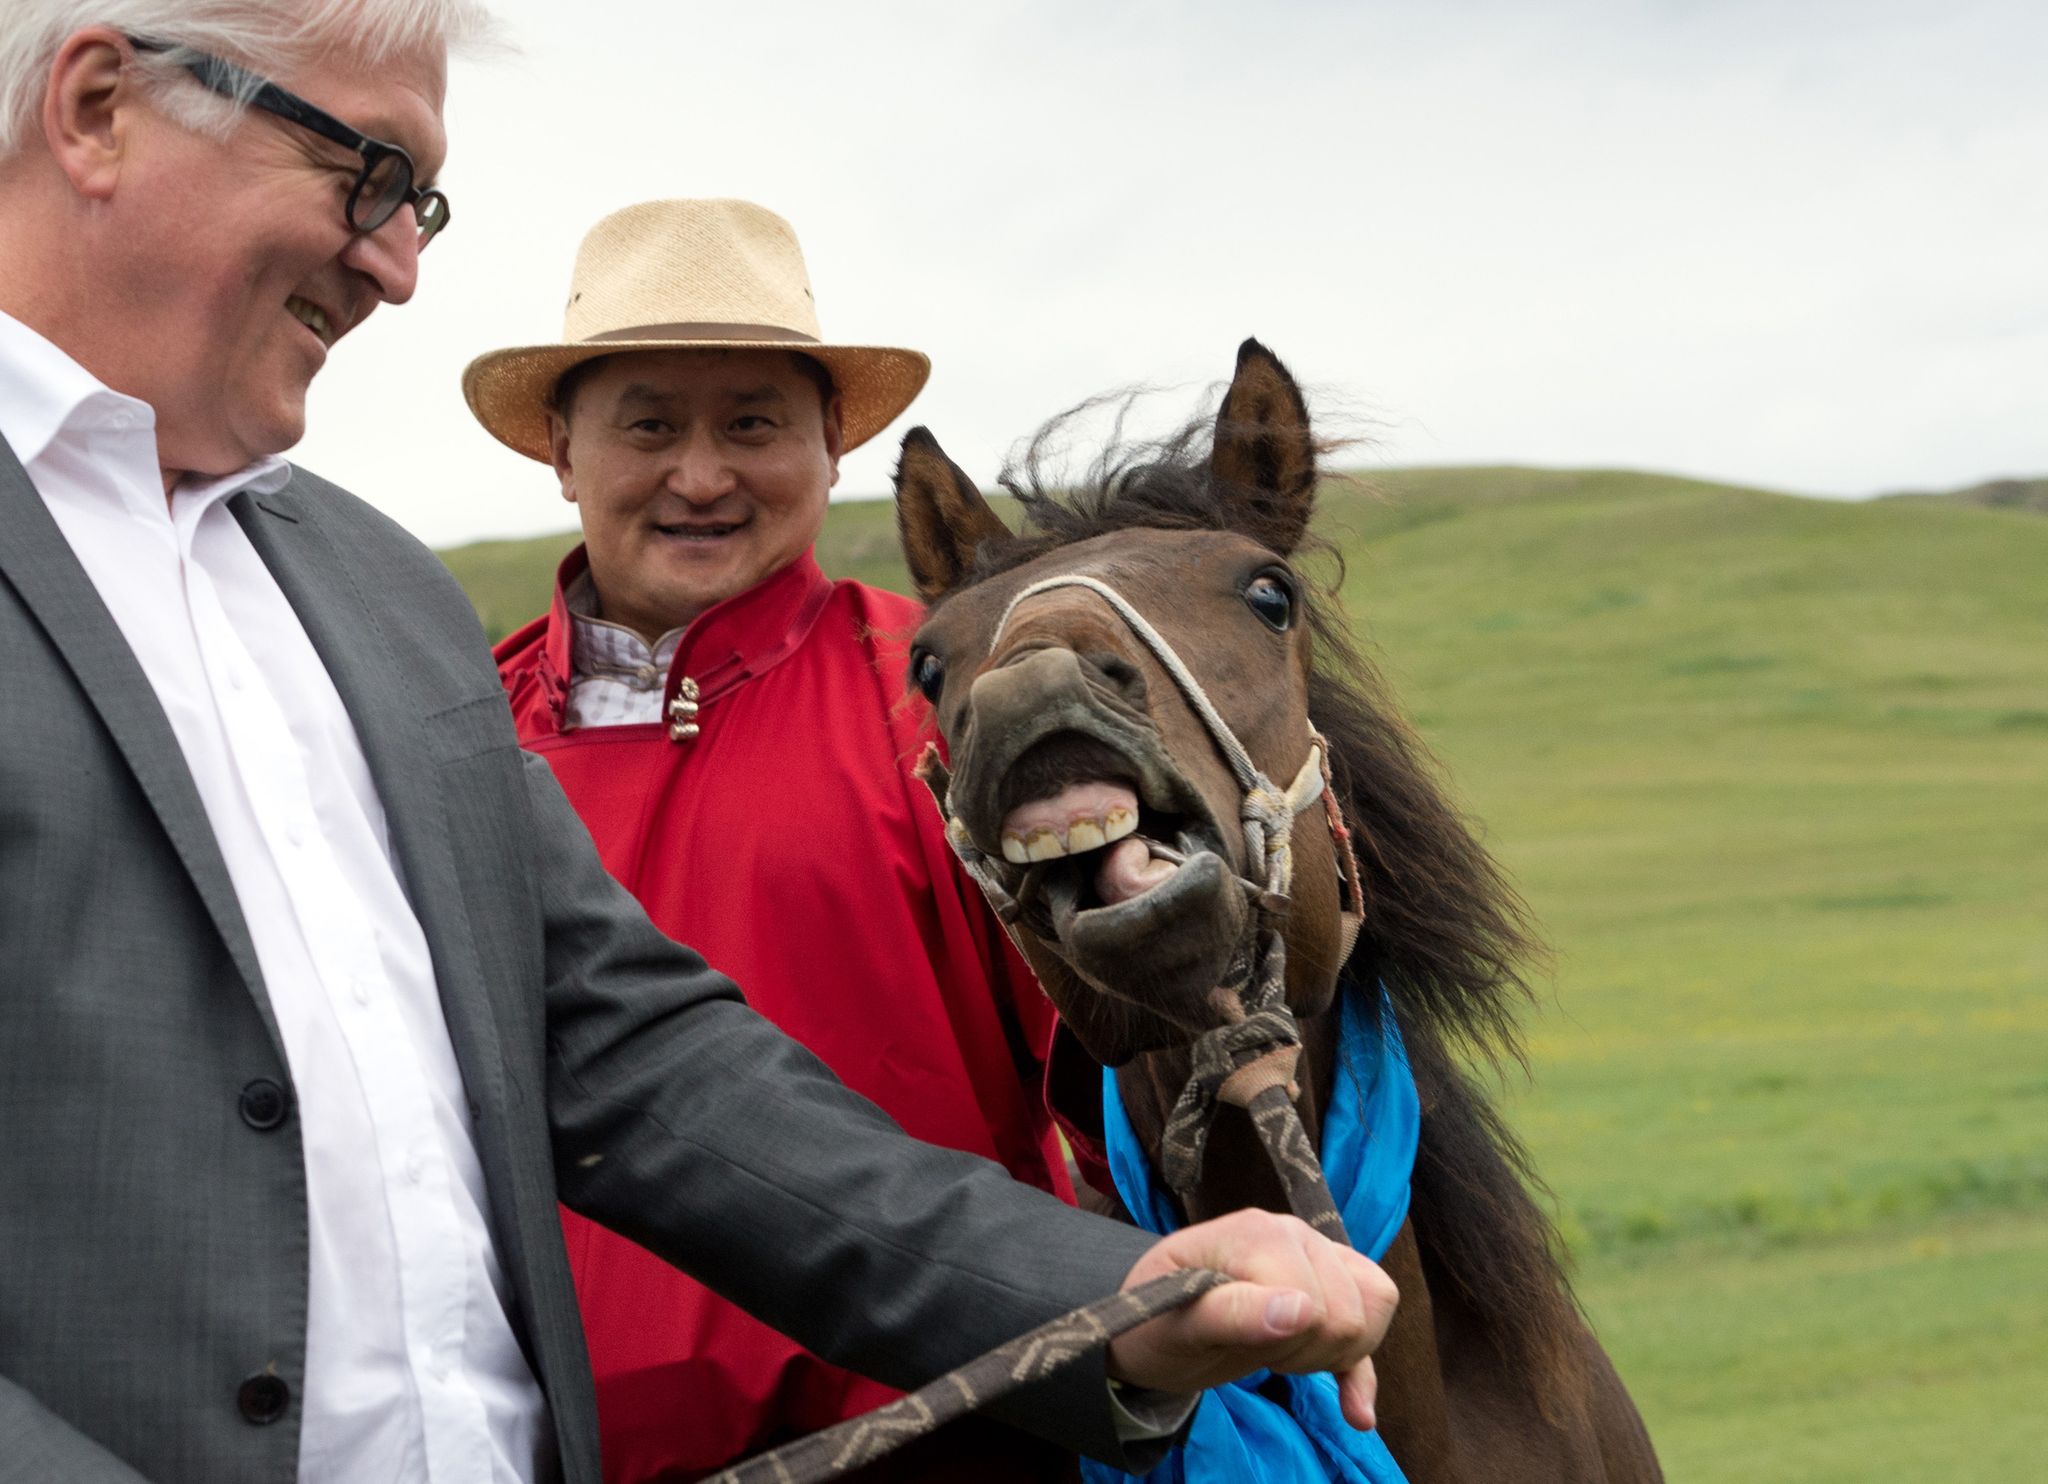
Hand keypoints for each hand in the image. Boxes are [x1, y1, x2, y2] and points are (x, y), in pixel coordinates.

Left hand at [1104, 1209, 1397, 1430]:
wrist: (1151, 1322)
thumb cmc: (1156, 1316)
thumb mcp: (1178, 1321)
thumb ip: (1234, 1312)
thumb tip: (1303, 1313)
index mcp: (1258, 1233)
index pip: (1316, 1302)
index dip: (1286, 1340)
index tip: (1237, 1342)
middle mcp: (1295, 1234)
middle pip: (1352, 1309)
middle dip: (1308, 1350)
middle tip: (1254, 1350)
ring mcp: (1315, 1257)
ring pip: (1375, 1306)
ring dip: (1333, 1352)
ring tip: (1280, 1354)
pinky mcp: (1326, 1289)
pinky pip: (1371, 1323)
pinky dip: (1361, 1375)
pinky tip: (1356, 1415)